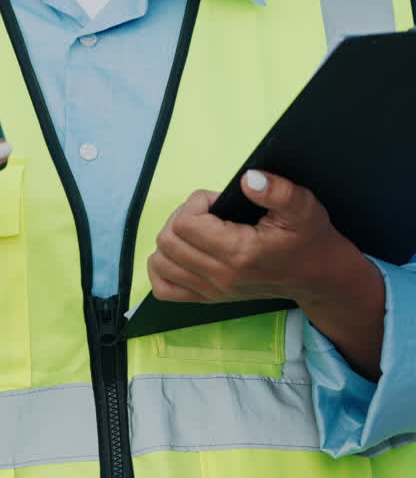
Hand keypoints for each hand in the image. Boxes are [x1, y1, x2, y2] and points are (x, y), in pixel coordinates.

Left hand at [148, 169, 345, 307]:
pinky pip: (164, 289)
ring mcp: (212, 291)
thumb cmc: (309, 239)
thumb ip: (278, 190)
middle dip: (183, 216)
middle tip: (208, 212)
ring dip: (172, 239)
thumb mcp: (303, 206)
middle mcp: (221, 277)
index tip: (218, 201)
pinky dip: (164, 268)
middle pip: (169, 241)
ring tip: (198, 228)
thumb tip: (248, 179)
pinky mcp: (208, 298)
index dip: (197, 203)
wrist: (318, 276)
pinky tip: (183, 252)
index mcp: (239, 253)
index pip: (186, 223)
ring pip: (161, 262)